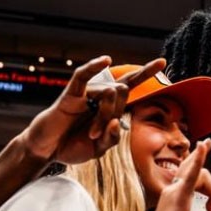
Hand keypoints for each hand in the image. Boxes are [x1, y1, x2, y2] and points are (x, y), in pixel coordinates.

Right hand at [19, 57, 165, 164]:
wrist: (48, 150)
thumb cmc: (72, 146)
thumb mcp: (99, 148)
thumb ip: (112, 138)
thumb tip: (117, 123)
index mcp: (109, 107)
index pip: (131, 85)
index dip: (146, 72)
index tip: (162, 62)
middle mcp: (100, 96)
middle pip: (122, 91)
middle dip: (116, 113)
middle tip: (101, 133)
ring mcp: (86, 93)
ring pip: (108, 93)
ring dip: (103, 116)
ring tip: (92, 133)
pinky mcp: (71, 94)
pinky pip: (83, 76)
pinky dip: (94, 66)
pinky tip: (105, 60)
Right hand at [140, 139, 210, 210]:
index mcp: (178, 196)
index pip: (193, 172)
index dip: (200, 159)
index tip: (207, 151)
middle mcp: (174, 190)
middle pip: (198, 170)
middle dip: (208, 173)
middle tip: (210, 176)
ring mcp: (174, 191)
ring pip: (201, 173)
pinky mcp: (177, 196)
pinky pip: (191, 174)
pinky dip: (198, 159)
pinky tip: (203, 147)